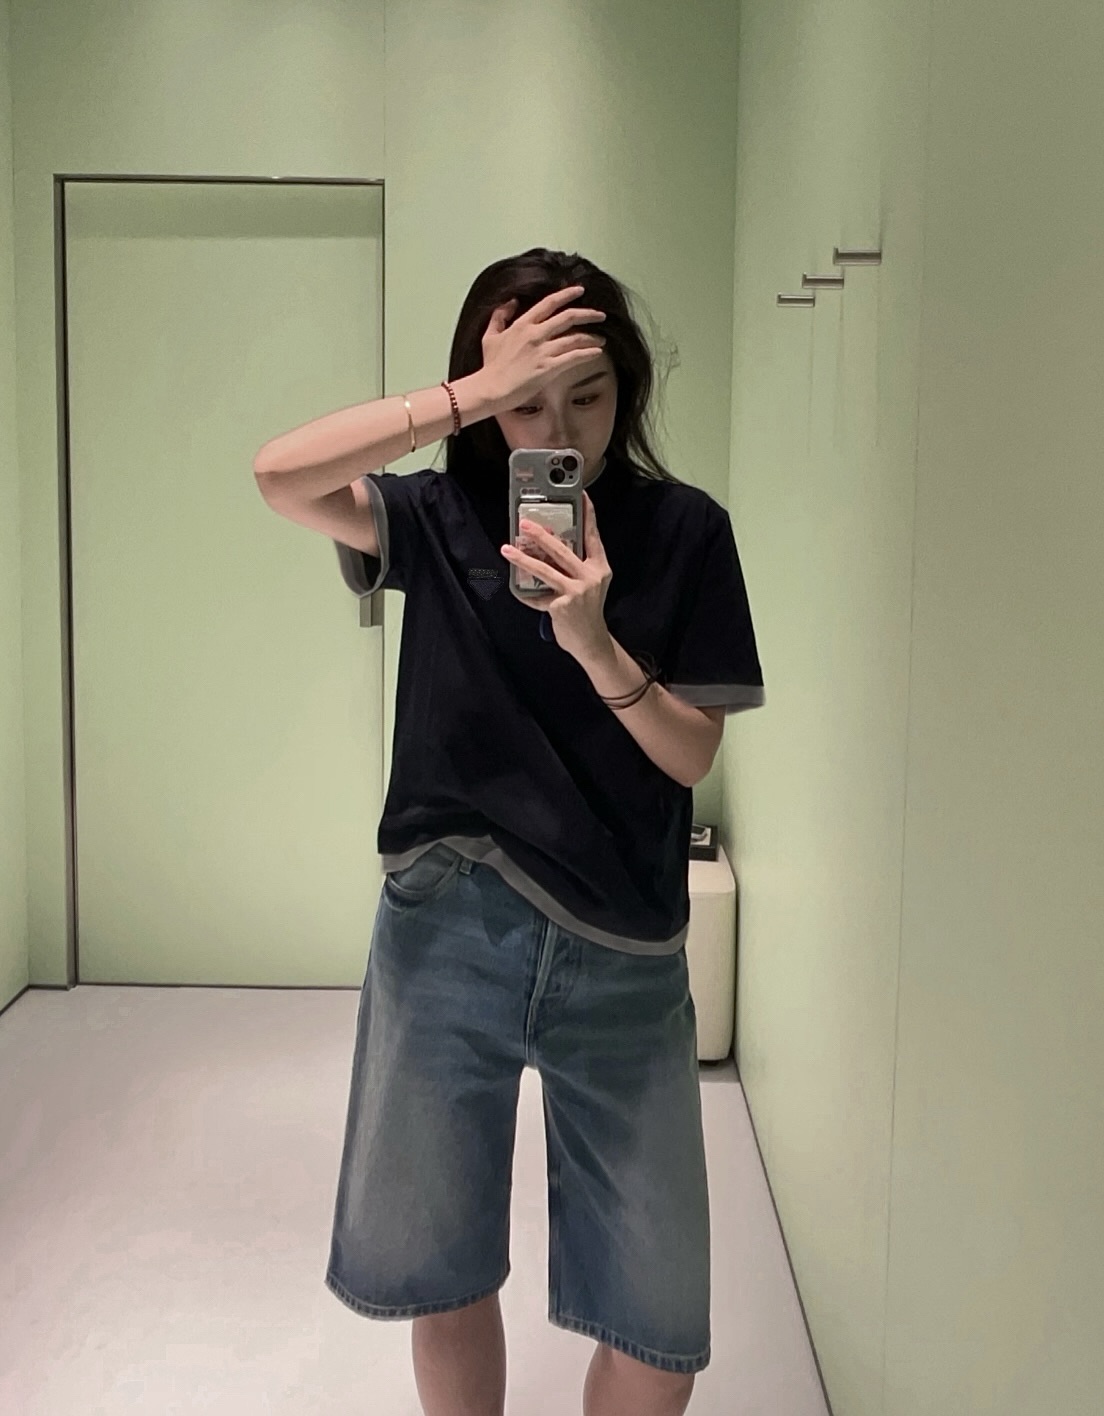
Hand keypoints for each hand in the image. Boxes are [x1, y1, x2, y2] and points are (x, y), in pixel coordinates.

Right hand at [478, 285, 606, 408]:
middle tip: (600, 315)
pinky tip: (597, 353)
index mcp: (523, 324)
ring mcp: (543, 351)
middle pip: (568, 317)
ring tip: (601, 339)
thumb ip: (500, 316)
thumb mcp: (490, 336)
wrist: (489, 389)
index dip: (567, 294)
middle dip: (588, 314)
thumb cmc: (490, 367)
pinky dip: (588, 353)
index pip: (549, 303)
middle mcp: (535, 334)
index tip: (580, 290)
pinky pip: (573, 357)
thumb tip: (511, 302)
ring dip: (591, 337)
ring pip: (574, 338)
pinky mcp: (548, 368)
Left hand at [501, 492, 613, 664]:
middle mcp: (591, 577)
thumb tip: (548, 544)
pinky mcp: (562, 606)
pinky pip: (537, 596)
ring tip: (507, 549)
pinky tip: (517, 590)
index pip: (593, 535)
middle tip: (524, 523)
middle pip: (563, 550)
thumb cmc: (587, 609)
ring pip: (545, 570)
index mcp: (600, 567)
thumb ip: (576, 565)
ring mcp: (577, 592)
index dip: (588, 514)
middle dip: (541, 536)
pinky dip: (526, 594)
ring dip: (523, 559)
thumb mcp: (589, 583)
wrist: (591, 641)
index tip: (581, 494)